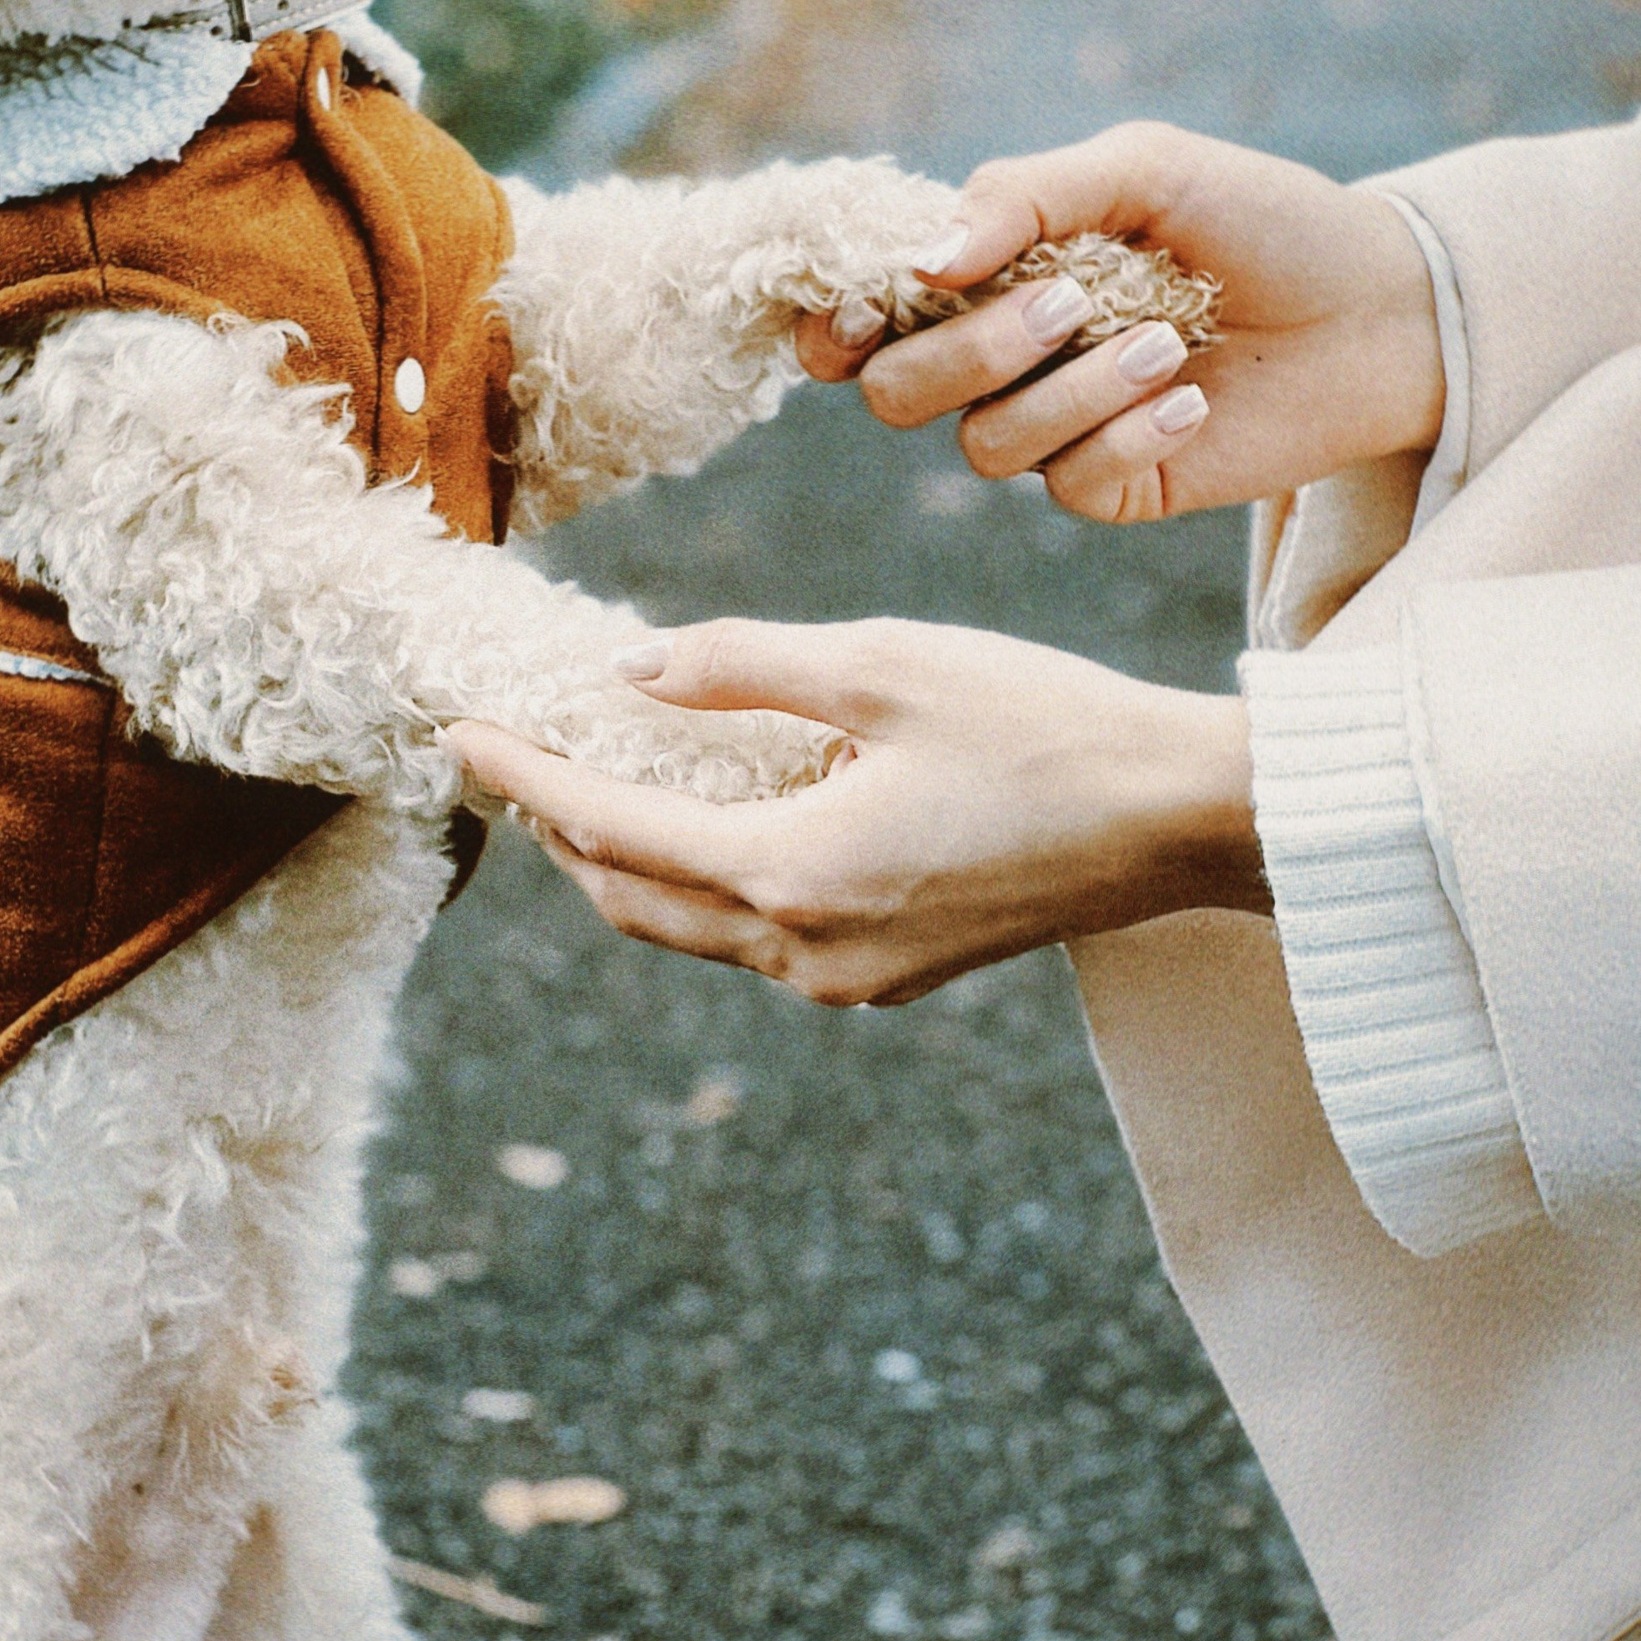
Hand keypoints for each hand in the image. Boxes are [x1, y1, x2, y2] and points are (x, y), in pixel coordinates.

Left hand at [448, 616, 1267, 1007]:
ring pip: (690, 930)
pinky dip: (707, 883)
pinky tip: (707, 821)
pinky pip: (760, 938)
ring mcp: (850, 978)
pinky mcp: (891, 974)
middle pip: (630, 901)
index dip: (523, 779)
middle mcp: (806, 950)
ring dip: (629, 864)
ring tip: (585, 787)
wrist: (1180, 821)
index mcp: (791, 873)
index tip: (460, 734)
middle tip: (506, 763)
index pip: (607, 829)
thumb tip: (630, 676)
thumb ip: (741, 669)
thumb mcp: (885, 662)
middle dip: (557, 834)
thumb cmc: (1045, 724)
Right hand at [794, 122, 1444, 523]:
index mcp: (988, 278)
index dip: (832, 322)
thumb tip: (921, 261)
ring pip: (984, 447)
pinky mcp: (1116, 489)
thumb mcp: (1143, 167)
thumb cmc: (1263, 220)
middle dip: (972, 350)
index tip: (863, 304)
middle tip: (1074, 300)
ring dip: (1074, 392)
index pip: (860, 319)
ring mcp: (1054, 432)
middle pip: (897, 393)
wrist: (1381, 305)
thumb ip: (1023, 195)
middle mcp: (1003, 362)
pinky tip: (1195, 399)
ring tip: (1171, 342)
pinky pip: (1068, 486)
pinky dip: (1129, 437)